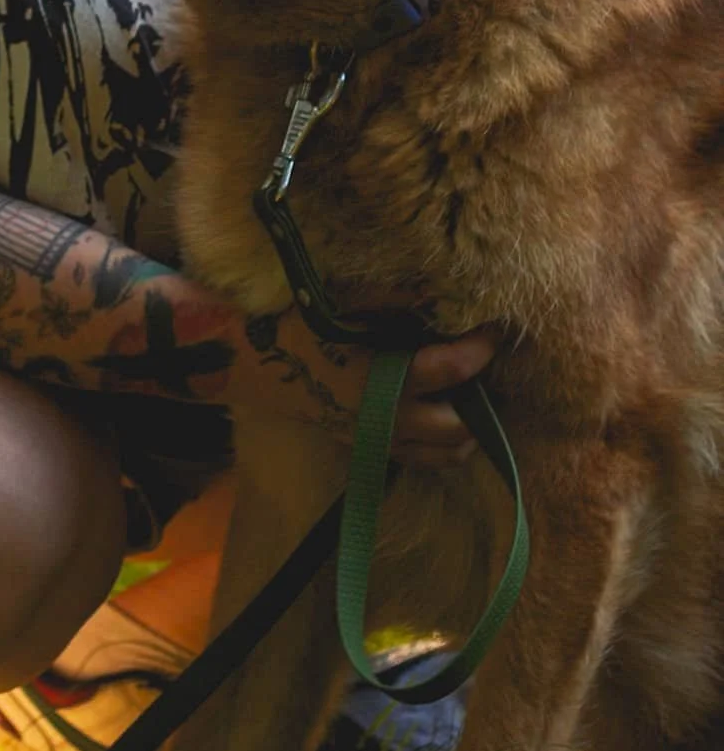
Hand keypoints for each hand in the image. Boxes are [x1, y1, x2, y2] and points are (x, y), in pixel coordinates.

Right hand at [234, 306, 496, 468]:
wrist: (255, 366)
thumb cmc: (298, 326)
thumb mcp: (342, 302)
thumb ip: (393, 297)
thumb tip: (441, 291)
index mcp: (382, 378)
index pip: (453, 369)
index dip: (482, 347)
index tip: (495, 328)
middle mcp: (386, 419)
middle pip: (460, 425)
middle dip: (481, 395)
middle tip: (483, 363)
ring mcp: (379, 440)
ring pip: (447, 452)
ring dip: (468, 425)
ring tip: (469, 389)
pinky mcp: (371, 449)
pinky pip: (424, 460)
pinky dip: (444, 443)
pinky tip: (443, 410)